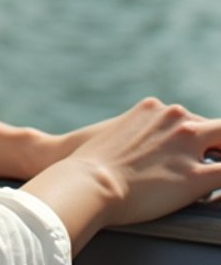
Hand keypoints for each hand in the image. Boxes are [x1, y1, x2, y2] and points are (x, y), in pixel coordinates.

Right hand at [25, 97, 220, 252]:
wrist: (88, 180)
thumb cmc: (93, 163)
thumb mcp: (118, 133)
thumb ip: (142, 134)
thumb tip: (148, 152)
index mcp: (156, 107)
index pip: (193, 121)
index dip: (201, 140)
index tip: (203, 155)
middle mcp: (175, 119)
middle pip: (217, 128)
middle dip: (218, 146)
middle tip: (212, 161)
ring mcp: (186, 145)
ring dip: (220, 158)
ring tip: (209, 175)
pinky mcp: (194, 176)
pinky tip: (220, 189)